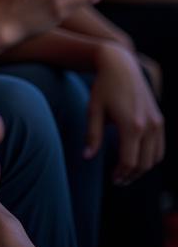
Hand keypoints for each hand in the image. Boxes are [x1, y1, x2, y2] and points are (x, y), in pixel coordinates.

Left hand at [86, 43, 164, 183]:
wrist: (121, 66)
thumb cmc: (103, 87)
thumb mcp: (93, 110)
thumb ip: (92, 135)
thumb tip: (87, 157)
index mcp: (131, 126)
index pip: (129, 161)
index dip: (121, 174)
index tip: (113, 179)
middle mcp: (148, 126)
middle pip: (144, 163)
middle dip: (132, 175)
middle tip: (119, 180)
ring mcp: (157, 123)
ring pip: (155, 157)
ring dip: (143, 168)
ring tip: (127, 171)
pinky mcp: (159, 119)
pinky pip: (160, 146)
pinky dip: (151, 157)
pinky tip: (137, 157)